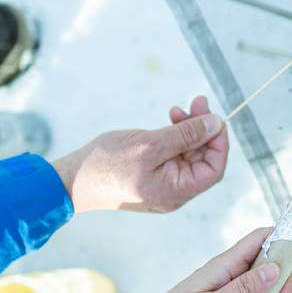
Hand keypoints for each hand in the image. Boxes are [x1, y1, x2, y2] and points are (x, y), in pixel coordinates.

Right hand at [50, 95, 229, 212]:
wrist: (72, 179)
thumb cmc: (107, 165)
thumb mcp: (150, 144)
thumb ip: (186, 135)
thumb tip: (216, 124)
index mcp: (178, 191)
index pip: (214, 168)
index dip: (219, 142)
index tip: (215, 116)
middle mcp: (175, 192)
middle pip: (202, 158)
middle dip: (203, 129)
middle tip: (198, 101)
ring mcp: (164, 184)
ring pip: (188, 154)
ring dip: (189, 129)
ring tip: (178, 108)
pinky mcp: (153, 175)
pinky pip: (173, 155)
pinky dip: (175, 137)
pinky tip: (170, 119)